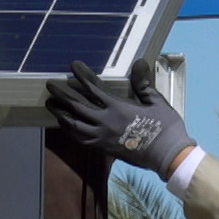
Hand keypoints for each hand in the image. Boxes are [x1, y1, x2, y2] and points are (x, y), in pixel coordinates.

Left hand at [44, 59, 192, 177]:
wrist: (168, 156)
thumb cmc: (166, 127)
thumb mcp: (156, 101)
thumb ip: (142, 83)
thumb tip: (138, 62)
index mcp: (119, 108)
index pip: (94, 88)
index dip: (82, 76)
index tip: (73, 65)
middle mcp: (106, 122)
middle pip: (77, 106)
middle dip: (62, 94)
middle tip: (50, 85)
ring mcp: (103, 137)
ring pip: (74, 124)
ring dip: (61, 113)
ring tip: (50, 104)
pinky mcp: (103, 149)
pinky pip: (81, 139)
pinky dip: (70, 130)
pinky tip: (65, 125)